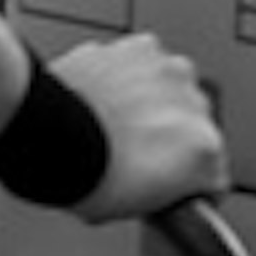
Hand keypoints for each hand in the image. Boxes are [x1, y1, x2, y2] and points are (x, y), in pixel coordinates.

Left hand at [53, 31, 226, 218]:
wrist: (43, 133)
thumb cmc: (82, 173)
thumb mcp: (133, 208)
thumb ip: (161, 190)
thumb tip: (154, 186)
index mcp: (204, 148)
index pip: (213, 174)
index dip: (188, 185)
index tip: (171, 186)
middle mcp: (194, 102)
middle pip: (192, 126)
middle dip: (169, 139)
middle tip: (135, 156)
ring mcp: (167, 70)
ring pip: (170, 90)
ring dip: (151, 103)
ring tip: (116, 124)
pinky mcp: (137, 47)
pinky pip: (141, 66)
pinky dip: (127, 79)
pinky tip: (104, 98)